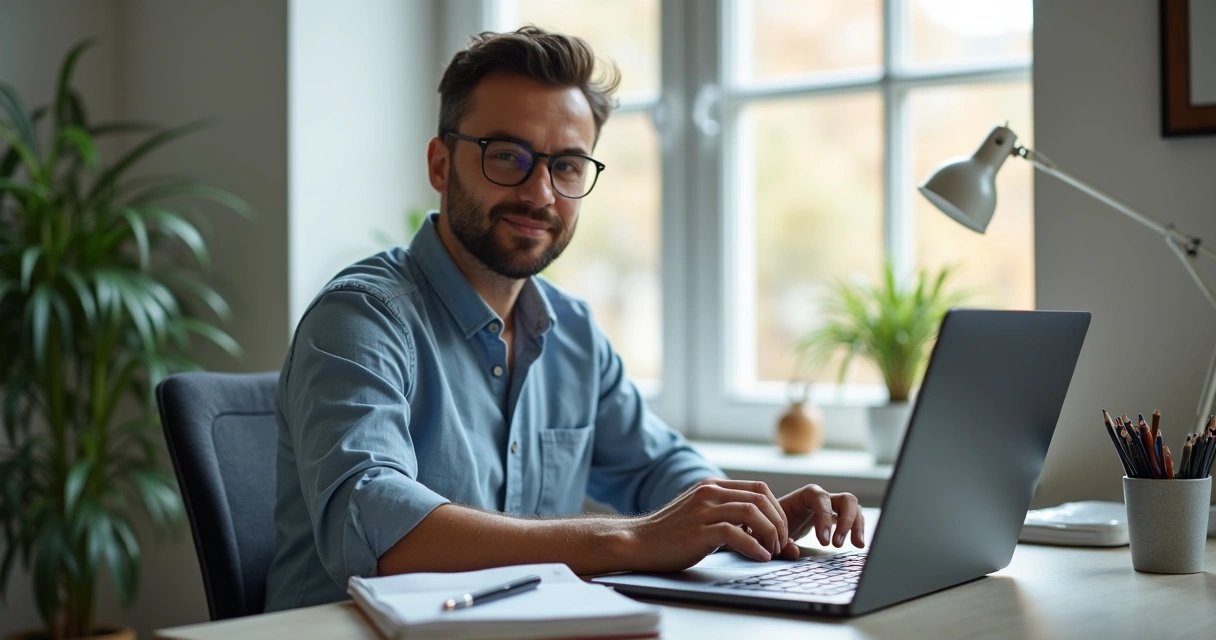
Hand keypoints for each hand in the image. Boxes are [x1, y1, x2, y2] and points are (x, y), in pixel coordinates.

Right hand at [622, 478, 789, 572]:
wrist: (639, 542)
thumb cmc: (671, 534)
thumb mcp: (701, 514)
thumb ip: (726, 514)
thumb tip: (760, 529)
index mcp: (712, 486)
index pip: (759, 489)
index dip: (777, 510)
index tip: (781, 531)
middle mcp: (709, 492)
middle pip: (759, 498)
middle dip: (778, 523)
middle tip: (782, 544)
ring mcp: (702, 510)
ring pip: (751, 512)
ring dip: (770, 533)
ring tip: (772, 551)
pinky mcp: (697, 531)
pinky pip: (735, 533)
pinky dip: (754, 547)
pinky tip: (759, 557)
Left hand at [774, 484, 864, 559]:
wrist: (774, 526)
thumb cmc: (772, 525)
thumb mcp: (771, 531)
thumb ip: (779, 541)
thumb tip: (794, 550)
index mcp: (803, 496)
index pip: (820, 497)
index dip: (825, 517)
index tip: (823, 541)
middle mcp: (821, 499)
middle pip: (844, 499)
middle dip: (846, 521)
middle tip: (837, 544)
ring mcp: (832, 507)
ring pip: (854, 508)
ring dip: (857, 526)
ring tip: (856, 545)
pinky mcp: (837, 518)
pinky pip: (854, 519)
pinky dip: (858, 530)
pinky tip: (858, 544)